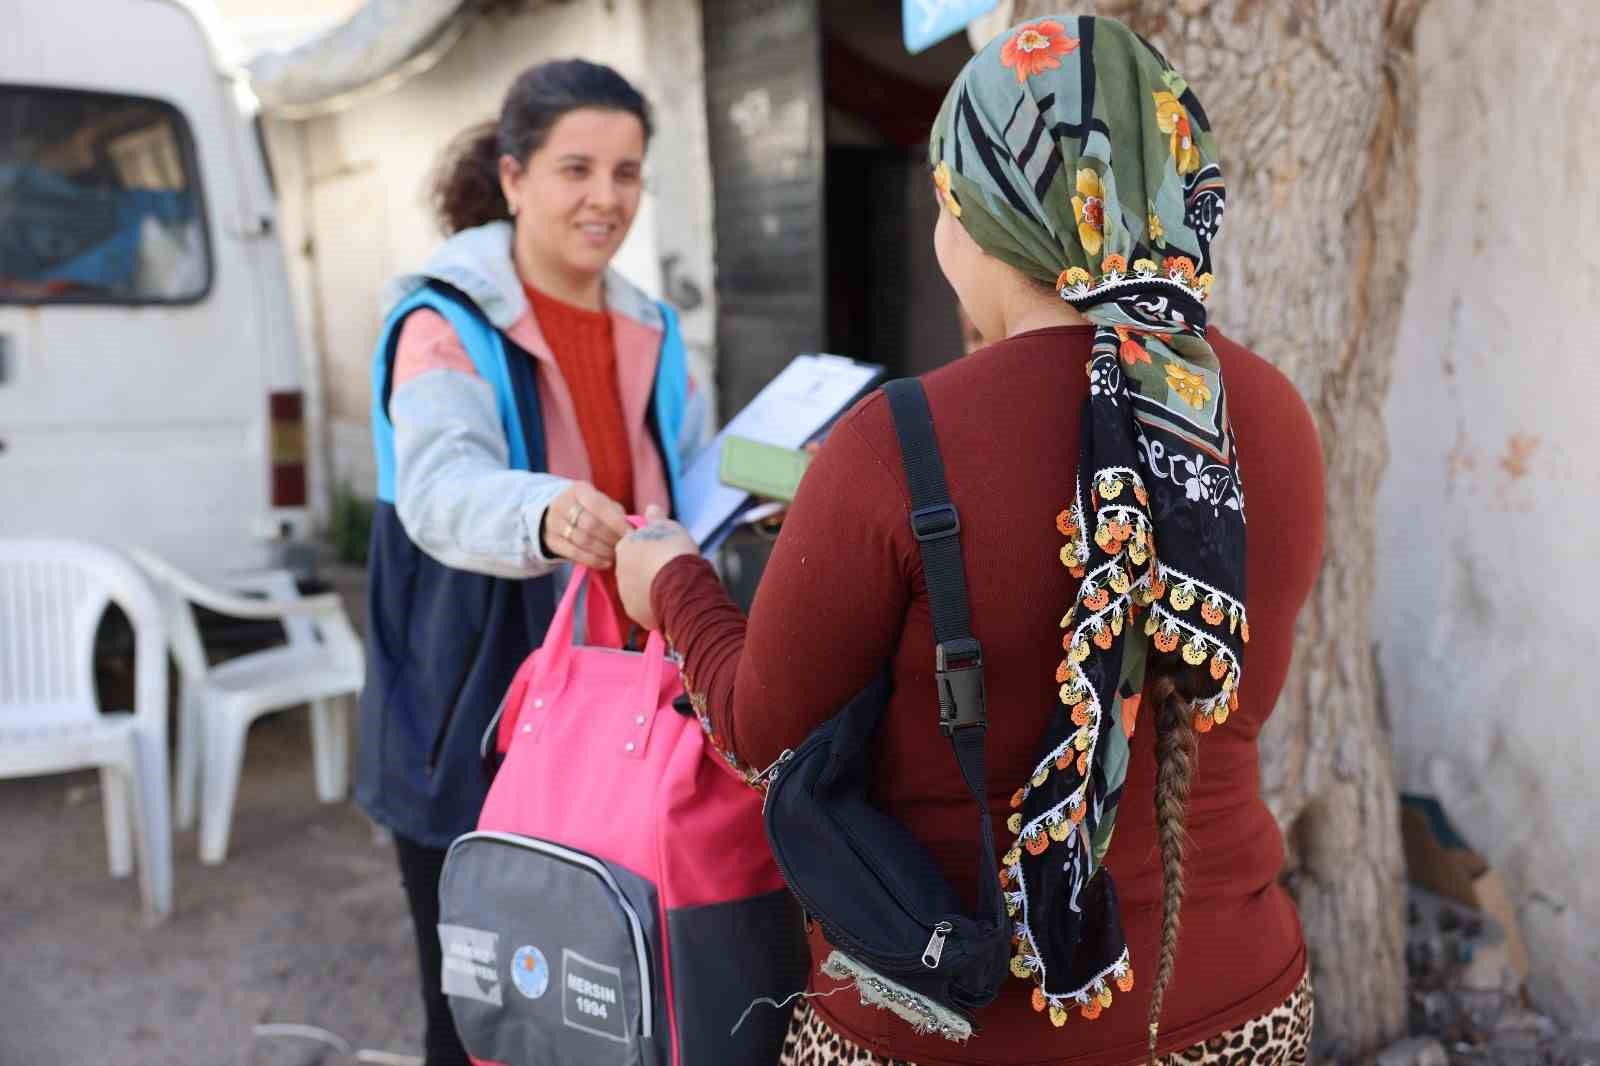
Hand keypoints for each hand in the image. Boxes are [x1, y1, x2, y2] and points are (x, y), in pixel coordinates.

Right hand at [540, 481, 633, 568]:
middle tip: (624, 547)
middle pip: (590, 524)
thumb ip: (615, 512)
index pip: (598, 505)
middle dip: (611, 538)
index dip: (616, 522)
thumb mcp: (600, 502)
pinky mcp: (551, 541)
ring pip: (582, 540)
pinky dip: (593, 560)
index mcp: (579, 490)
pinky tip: (606, 563)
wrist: (558, 516)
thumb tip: (631, 529)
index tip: (631, 534)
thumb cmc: (589, 509)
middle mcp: (562, 504)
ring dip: (604, 550)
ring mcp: (554, 523)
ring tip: (617, 555)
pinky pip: (574, 553)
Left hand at [615, 505, 698, 630]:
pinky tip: (669, 602)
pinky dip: (653, 606)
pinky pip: (644, 608)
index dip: (649, 549)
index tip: (664, 551)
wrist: (680, 584)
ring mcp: (625, 594)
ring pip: (637, 590)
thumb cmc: (674, 550)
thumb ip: (656, 518)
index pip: (632, 547)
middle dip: (647, 570)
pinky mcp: (634, 612)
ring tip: (671, 588)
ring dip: (650, 589)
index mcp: (624, 547)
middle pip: (633, 570)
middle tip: (669, 570)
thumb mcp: (667, 527)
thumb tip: (650, 506)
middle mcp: (619, 571)